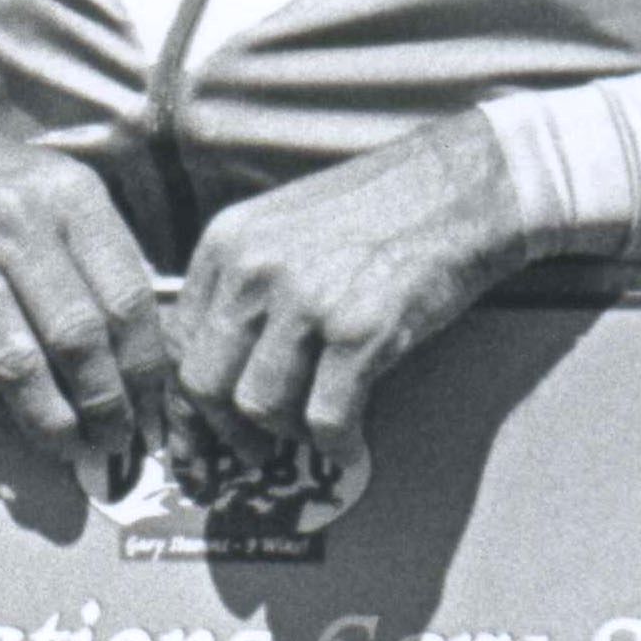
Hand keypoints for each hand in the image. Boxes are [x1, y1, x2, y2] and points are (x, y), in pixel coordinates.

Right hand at [0, 87, 172, 458]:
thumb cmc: (0, 184)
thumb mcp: (65, 192)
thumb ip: (105, 258)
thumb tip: (144, 357)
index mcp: (70, 197)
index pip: (126, 301)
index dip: (145, 369)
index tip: (152, 409)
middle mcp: (16, 221)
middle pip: (76, 339)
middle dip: (104, 406)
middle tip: (115, 441)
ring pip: (15, 363)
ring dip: (49, 420)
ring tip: (70, 447)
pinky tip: (7, 416)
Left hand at [171, 119, 531, 446]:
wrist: (461, 188)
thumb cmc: (378, 209)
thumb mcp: (283, 225)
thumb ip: (243, 284)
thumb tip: (221, 369)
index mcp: (227, 242)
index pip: (179, 342)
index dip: (184, 404)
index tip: (197, 437)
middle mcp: (254, 270)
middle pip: (205, 383)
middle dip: (226, 432)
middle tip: (253, 453)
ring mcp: (306, 300)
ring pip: (260, 406)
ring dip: (287, 435)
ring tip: (314, 432)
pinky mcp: (361, 331)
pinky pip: (326, 418)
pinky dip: (337, 444)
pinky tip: (351, 443)